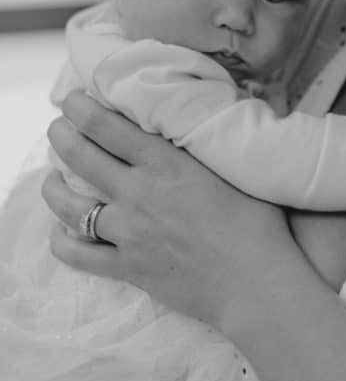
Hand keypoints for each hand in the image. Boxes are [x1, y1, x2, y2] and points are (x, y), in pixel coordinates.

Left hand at [41, 90, 293, 339]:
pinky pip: (79, 255)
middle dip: (61, 135)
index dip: (81, 108)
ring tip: (51, 179)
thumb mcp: (232, 169)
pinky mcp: (128, 268)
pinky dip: (62, 242)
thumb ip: (203, 147)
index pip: (107, 127)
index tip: (72, 99)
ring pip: (70, 207)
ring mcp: (128, 232)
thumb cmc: (259, 222)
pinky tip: (60, 232)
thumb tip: (199, 122)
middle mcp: (138, 193)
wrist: (255, 282)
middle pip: (80, 157)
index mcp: (164, 163)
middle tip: (57, 127)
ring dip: (53, 188)